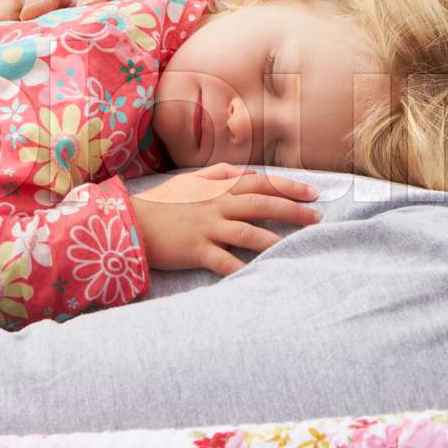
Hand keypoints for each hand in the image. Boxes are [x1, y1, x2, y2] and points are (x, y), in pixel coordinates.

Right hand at [130, 163, 320, 276]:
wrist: (130, 222)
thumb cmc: (163, 202)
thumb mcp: (191, 180)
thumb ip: (221, 173)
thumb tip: (246, 172)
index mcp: (218, 187)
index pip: (261, 183)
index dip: (289, 187)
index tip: (313, 193)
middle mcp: (217, 205)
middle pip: (262, 204)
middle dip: (293, 211)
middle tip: (317, 218)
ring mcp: (207, 228)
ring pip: (249, 232)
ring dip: (276, 239)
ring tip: (297, 246)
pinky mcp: (196, 250)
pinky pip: (225, 261)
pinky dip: (244, 269)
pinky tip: (262, 275)